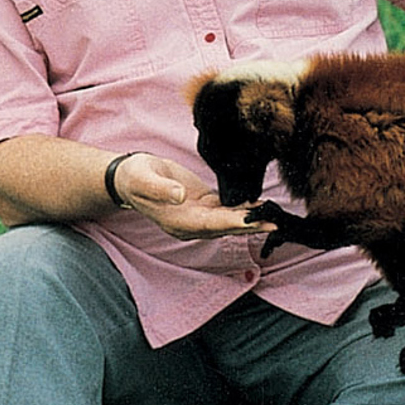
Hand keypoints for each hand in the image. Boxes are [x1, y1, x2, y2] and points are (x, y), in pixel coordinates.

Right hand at [114, 154, 274, 240]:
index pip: (211, 224)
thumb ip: (161, 189)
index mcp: (178, 222)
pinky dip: (243, 209)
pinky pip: (227, 211)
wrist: (130, 177)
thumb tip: (179, 195)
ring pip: (229, 221)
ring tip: (274, 214)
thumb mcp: (144, 179)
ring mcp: (198, 216)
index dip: (233, 223)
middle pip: (226, 228)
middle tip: (275, 222)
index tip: (253, 221)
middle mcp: (191, 224)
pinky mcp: (204, 205)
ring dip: (251, 219)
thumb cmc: (135, 178)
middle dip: (250, 226)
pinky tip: (259, 205)